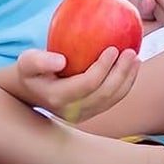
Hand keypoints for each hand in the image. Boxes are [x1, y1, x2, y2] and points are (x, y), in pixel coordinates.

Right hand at [12, 45, 138, 123]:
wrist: (31, 91)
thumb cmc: (31, 71)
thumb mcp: (27, 61)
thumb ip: (39, 60)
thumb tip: (61, 61)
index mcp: (58, 98)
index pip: (87, 84)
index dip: (103, 68)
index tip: (113, 48)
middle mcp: (73, 111)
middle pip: (104, 93)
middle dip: (121, 73)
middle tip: (131, 52)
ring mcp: (84, 114)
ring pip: (112, 99)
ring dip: (127, 79)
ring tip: (136, 58)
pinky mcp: (92, 112)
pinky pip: (113, 99)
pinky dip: (125, 84)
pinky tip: (132, 67)